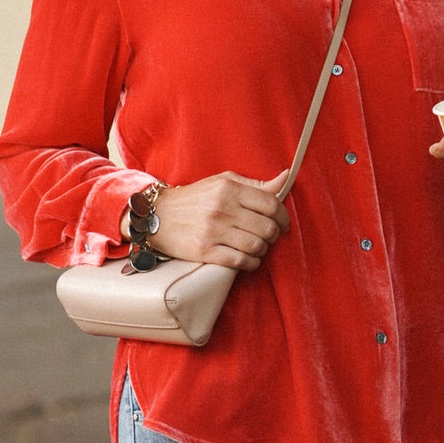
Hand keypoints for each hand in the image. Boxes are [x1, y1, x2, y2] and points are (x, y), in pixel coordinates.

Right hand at [126, 171, 291, 271]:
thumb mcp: (223, 182)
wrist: (157, 215)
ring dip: (262, 250)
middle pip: (267, 227)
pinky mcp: (205, 251)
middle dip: (274, 235)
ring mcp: (214, 231)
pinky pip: (240, 261)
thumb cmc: (194, 198)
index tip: (283, 224)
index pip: (271, 204)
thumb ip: (255, 185)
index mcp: (230, 189)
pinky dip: (251, 263)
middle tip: (269, 237)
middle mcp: (223, 209)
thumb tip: (286, 179)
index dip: (283, 217)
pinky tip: (249, 259)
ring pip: (256, 246)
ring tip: (257, 248)